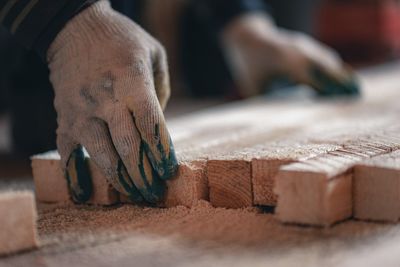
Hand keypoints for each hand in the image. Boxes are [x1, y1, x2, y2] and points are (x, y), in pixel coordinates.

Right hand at [47, 0, 177, 203]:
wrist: (75, 28)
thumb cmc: (122, 41)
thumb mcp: (154, 53)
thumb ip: (162, 90)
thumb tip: (159, 127)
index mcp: (131, 80)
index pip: (150, 123)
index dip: (161, 150)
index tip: (169, 171)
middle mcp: (105, 98)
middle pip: (128, 145)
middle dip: (144, 174)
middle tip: (155, 193)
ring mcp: (82, 110)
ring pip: (101, 154)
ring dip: (119, 179)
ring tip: (134, 195)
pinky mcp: (65, 117)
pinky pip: (68, 152)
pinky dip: (75, 174)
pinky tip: (85, 194)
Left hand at [221, 13, 359, 97]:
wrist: (246, 36)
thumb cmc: (249, 67)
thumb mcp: (253, 87)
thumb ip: (267, 102)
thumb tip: (280, 120)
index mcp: (287, 63)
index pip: (313, 80)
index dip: (328, 93)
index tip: (338, 107)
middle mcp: (300, 52)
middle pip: (328, 68)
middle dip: (342, 83)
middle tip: (355, 98)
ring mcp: (304, 45)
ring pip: (328, 60)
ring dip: (340, 73)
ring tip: (351, 91)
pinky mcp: (304, 44)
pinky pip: (323, 56)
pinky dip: (332, 66)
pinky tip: (339, 79)